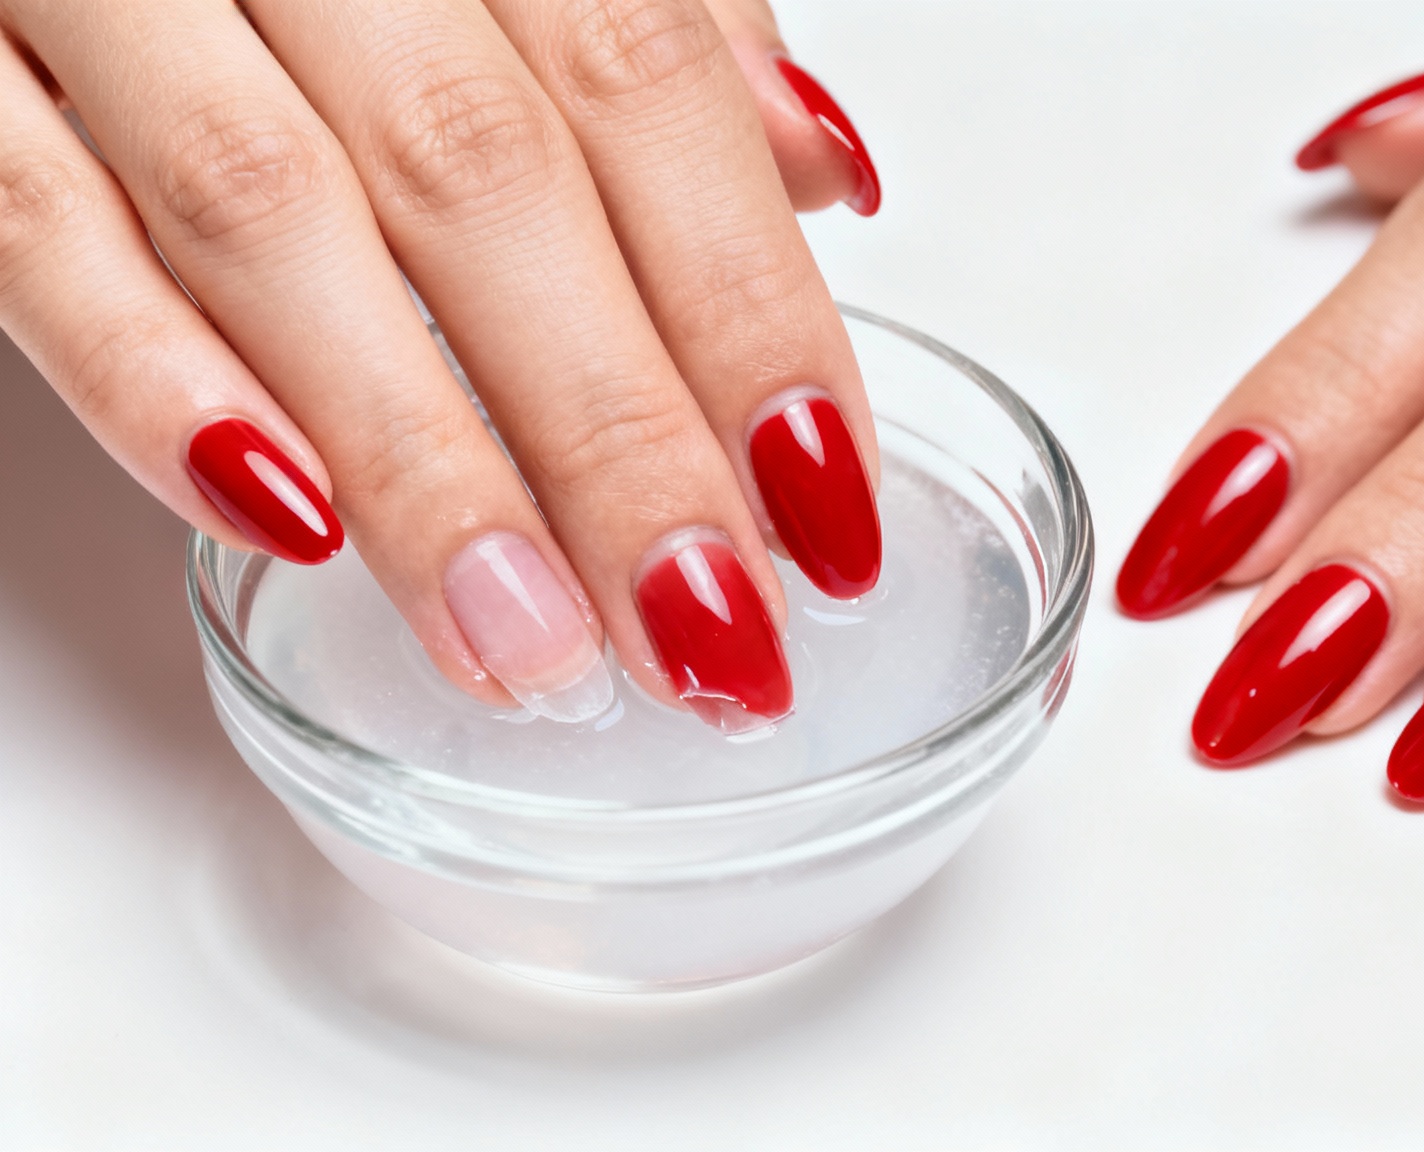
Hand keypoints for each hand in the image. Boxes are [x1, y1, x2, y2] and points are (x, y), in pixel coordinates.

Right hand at [0, 0, 884, 730]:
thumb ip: (655, 23)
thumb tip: (819, 169)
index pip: (643, 80)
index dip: (745, 302)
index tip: (825, 505)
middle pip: (484, 174)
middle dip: (613, 428)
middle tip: (704, 632)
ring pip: (268, 213)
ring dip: (418, 455)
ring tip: (528, 645)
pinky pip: (24, 218)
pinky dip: (148, 371)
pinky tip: (284, 521)